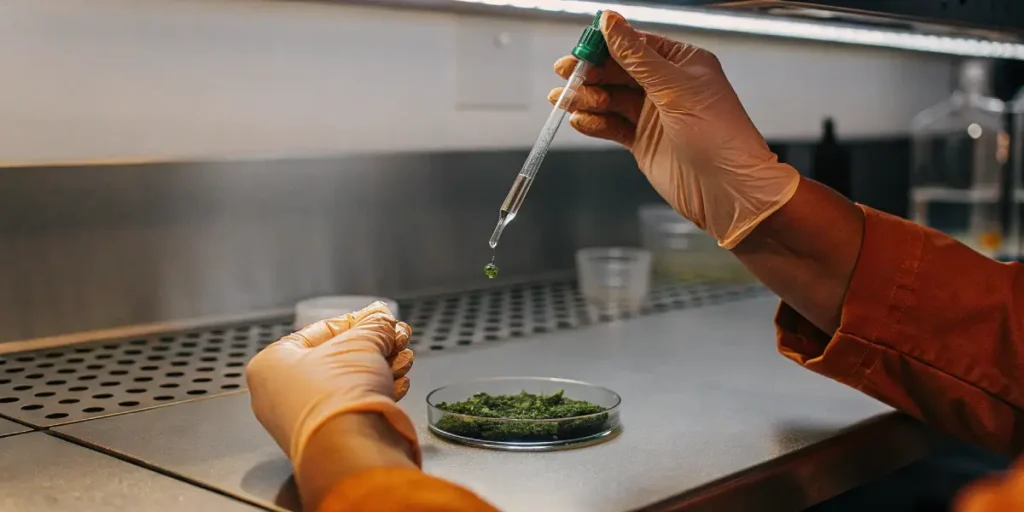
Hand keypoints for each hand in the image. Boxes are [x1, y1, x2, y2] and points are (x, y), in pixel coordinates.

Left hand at [246, 302, 417, 475]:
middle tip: (398, 338)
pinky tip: (398, 384)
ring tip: (404, 360)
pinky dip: (376, 393)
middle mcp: (280, 394)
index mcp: (271, 364)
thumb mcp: (361, 344)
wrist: (351, 451)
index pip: (320, 331)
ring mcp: (303, 420)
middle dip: (375, 347)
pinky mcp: (327, 439)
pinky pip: (352, 408)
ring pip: (348, 383)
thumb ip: (374, 326)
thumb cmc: (339, 393)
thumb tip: (382, 317)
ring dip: (381, 368)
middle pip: (337, 357)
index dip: (358, 321)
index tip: (382, 318)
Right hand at [549, 11, 799, 248]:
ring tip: (565, 101)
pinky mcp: (643, 142)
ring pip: (612, 99)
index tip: (580, 48)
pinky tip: (580, 121)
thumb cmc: (716, 134)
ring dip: (588, 99)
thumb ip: (637, 56)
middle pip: (619, 72)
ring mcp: (654, 116)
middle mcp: (667, 87)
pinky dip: (595, 123)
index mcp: (682, 64)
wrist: (727, 189)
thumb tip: (610, 22)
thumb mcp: (674, 87)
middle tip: (565, 75)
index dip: (606, 45)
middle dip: (591, 73)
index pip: (636, 45)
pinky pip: (612, 127)